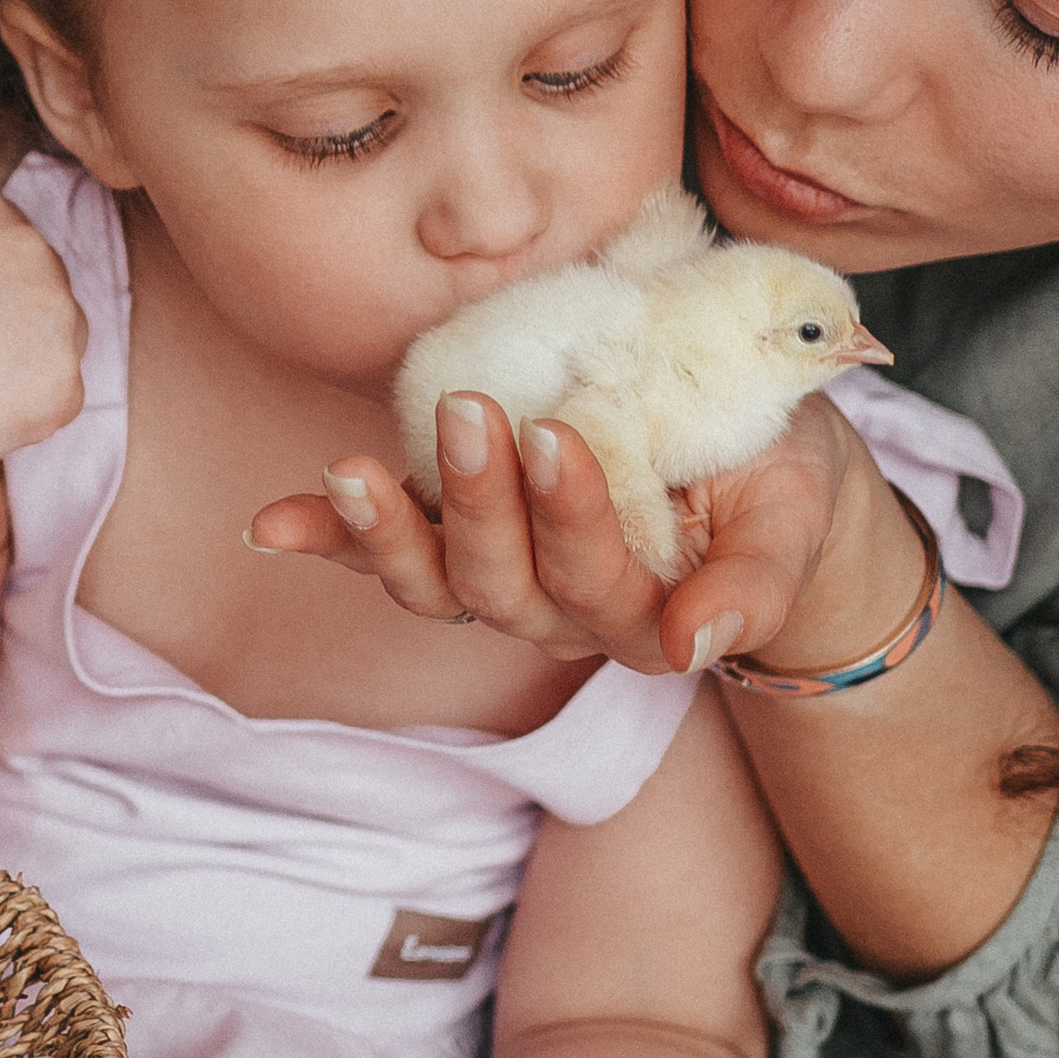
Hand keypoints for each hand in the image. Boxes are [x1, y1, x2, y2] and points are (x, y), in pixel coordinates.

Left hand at [246, 391, 857, 676]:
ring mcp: (497, 581)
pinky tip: (266, 525)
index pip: (598, 580)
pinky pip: (379, 553)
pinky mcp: (452, 540)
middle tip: (472, 412)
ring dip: (385, 532)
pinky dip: (325, 539)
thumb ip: (755, 586)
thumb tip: (698, 644)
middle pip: (503, 587)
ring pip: (434, 585)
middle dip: (481, 504)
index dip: (571, 516)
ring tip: (351, 471)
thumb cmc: (775, 484)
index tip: (557, 434)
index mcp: (648, 618)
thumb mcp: (792, 520)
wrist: (753, 474)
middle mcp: (560, 616)